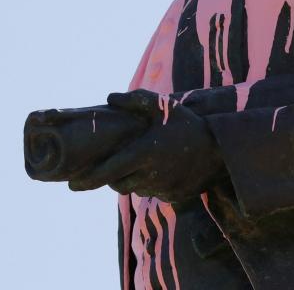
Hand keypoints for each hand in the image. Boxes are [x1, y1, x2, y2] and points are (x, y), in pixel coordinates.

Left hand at [68, 90, 225, 201]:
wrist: (222, 150)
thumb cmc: (188, 124)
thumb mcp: (162, 106)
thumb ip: (135, 100)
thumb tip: (109, 97)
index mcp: (142, 154)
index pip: (107, 172)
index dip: (88, 180)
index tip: (72, 184)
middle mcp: (149, 175)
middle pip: (117, 184)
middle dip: (110, 176)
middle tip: (111, 164)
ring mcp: (161, 188)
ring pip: (134, 189)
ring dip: (130, 179)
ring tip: (138, 161)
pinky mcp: (173, 196)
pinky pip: (152, 192)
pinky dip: (149, 183)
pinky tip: (159, 168)